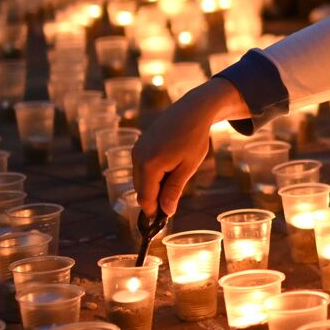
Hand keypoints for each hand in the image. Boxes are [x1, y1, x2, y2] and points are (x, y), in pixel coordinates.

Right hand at [132, 79, 246, 217]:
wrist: (191, 110)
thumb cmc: (194, 139)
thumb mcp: (187, 167)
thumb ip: (174, 190)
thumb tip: (165, 212)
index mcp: (150, 165)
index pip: (145, 199)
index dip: (154, 212)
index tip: (164, 219)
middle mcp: (138, 157)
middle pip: (141, 191)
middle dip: (154, 199)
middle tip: (174, 198)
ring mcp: (136, 150)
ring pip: (140, 180)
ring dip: (154, 186)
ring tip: (175, 176)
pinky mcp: (139, 145)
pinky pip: (141, 168)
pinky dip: (152, 174)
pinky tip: (170, 166)